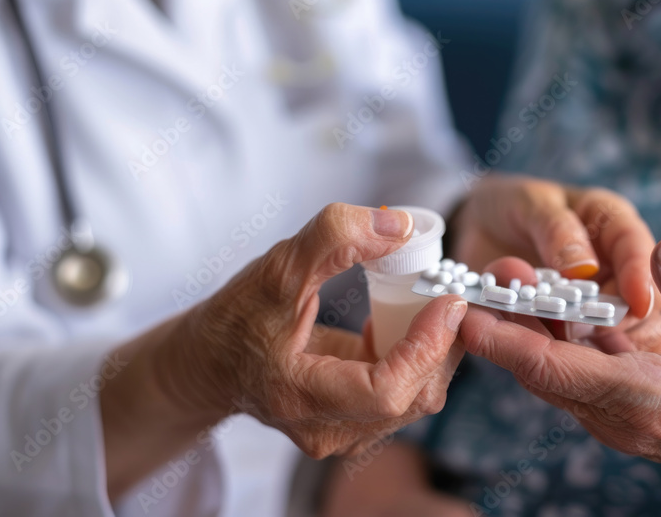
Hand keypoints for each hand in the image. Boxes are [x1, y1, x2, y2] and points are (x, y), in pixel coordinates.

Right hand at [155, 204, 466, 457]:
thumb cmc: (236, 320)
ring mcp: (343, 434)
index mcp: (299, 396)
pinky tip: (406, 324)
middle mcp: (326, 430)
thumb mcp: (277, 268)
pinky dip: (419, 357)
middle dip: (442, 343)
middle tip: (449, 291)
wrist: (211, 364)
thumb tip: (401, 227)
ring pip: (417, 398)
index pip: (385, 391)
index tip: (447, 302)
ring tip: (430, 302)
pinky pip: (406, 394)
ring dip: (436, 350)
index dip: (425, 347)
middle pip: (413, 397)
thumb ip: (334, 238)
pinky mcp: (357, 424)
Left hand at [454, 175, 660, 350]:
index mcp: (615, 228)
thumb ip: (555, 229)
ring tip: (546, 340)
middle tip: (572, 327)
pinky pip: (585, 360)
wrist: (483, 230)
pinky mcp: (578, 335)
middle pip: (642, 307)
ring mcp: (599, 309)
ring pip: (620, 341)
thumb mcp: (530, 204)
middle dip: (613, 322)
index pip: (638, 250)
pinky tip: (534, 358)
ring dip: (586, 346)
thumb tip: (584, 268)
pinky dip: (562, 363)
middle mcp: (617, 273)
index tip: (637, 301)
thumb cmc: (514, 206)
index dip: (642, 277)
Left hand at [461, 235, 660, 515]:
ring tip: (511, 281)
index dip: (503, 340)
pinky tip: (557, 312)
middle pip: (541, 370)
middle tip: (487, 274)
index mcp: (644, 398)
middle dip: (507, 324)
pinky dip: (559, 348)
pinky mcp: (628, 418)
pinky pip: (577, 381)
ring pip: (556, 376)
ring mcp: (620, 423)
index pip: (552, 367)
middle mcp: (619, 418)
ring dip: (530, 333)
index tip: (464, 312)